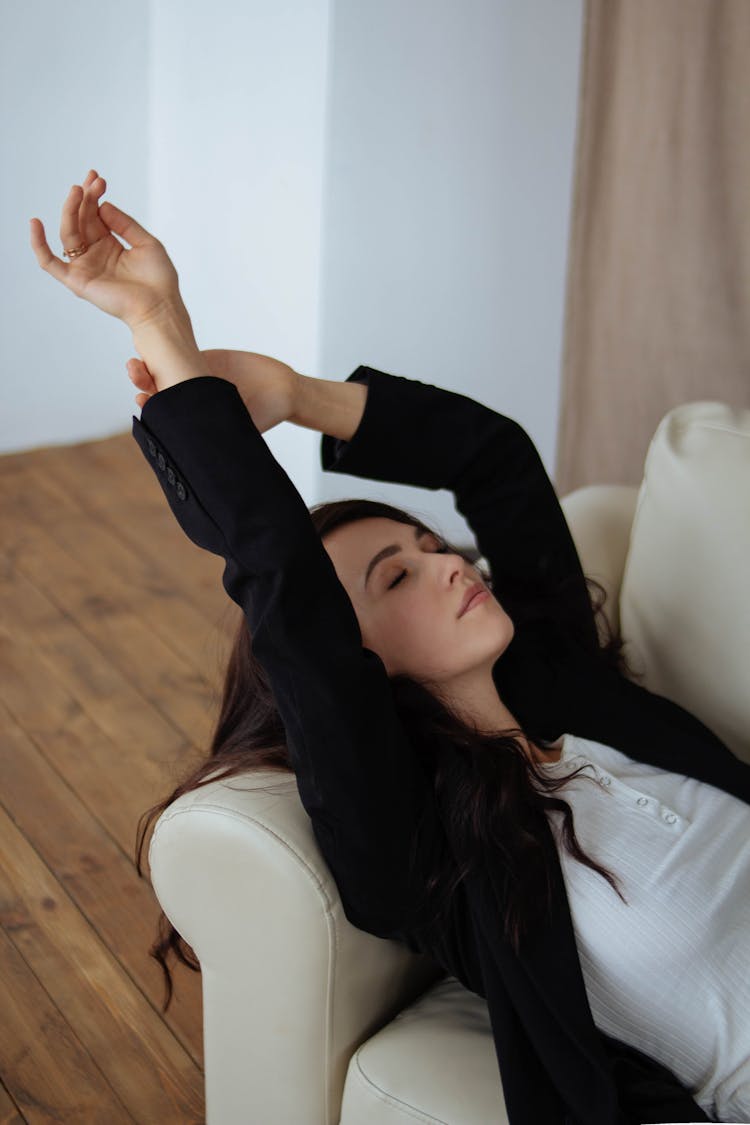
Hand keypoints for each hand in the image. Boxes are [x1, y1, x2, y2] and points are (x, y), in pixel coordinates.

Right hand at [29, 168, 181, 330]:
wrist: (160, 307)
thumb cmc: (159, 280)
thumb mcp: (147, 243)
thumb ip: (125, 224)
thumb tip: (103, 205)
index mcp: (110, 244)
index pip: (94, 214)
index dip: (94, 196)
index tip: (99, 179)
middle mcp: (95, 253)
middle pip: (80, 220)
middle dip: (85, 198)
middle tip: (93, 181)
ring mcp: (84, 266)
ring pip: (68, 233)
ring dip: (70, 210)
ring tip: (79, 191)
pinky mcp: (77, 281)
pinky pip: (50, 263)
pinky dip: (39, 245)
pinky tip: (35, 223)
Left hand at [127, 349, 300, 432]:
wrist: (282, 390)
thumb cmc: (264, 415)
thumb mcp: (238, 427)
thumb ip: (215, 431)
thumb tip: (196, 449)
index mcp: (193, 416)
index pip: (165, 412)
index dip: (151, 406)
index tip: (141, 401)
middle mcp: (190, 397)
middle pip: (158, 390)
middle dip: (143, 383)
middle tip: (134, 374)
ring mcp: (194, 377)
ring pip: (163, 370)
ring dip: (147, 367)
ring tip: (135, 364)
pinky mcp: (203, 360)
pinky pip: (179, 353)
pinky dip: (166, 349)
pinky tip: (153, 342)